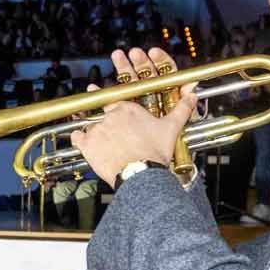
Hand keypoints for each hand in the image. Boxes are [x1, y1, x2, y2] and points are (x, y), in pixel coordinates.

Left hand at [69, 48, 195, 185]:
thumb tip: (192, 96)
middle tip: (112, 133)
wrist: (141, 174)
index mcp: (128, 108)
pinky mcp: (87, 144)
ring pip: (90, 125)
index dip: (116, 110)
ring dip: (94, 132)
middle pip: (103, 114)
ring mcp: (97, 129)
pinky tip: (87, 144)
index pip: (117, 103)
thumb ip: (181, 109)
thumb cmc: (154, 152)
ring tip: (103, 142)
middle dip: (107, 123)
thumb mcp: (171, 128)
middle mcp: (110, 116)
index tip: (116, 114)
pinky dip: (80, 139)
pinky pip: (77, 136)